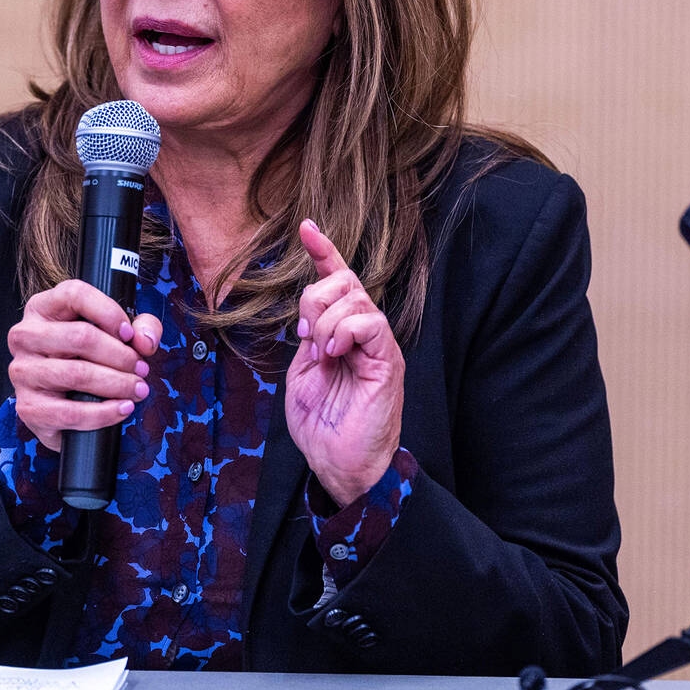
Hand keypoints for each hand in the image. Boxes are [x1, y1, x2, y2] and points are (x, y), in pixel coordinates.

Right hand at [7, 280, 161, 450]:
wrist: (62, 406)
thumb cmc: (89, 358)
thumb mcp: (117, 332)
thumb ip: (141, 326)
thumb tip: (144, 341)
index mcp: (43, 308)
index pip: (74, 294)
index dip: (108, 312)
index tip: (129, 333)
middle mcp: (25, 335)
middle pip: (80, 337)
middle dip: (121, 355)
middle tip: (142, 368)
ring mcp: (23, 372)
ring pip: (77, 374)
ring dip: (117, 383)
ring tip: (138, 389)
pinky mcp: (28, 407)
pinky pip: (70, 412)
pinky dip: (104, 413)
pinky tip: (123, 408)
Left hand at [286, 220, 404, 506]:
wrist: (338, 463)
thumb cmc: (322, 425)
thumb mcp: (302, 373)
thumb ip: (308, 339)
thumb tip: (309, 318)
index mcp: (342, 332)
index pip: (337, 281)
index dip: (323, 251)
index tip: (306, 226)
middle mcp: (364, 332)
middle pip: (343, 281)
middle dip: (313, 299)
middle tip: (305, 338)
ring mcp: (378, 344)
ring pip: (354, 298)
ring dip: (325, 321)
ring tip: (321, 355)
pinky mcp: (388, 359)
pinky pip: (370, 322)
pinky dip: (344, 331)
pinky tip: (334, 355)